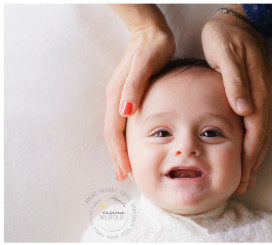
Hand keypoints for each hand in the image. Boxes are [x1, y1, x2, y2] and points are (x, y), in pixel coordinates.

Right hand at [104, 6, 174, 180]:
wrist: (151, 33)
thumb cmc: (151, 49)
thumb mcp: (145, 66)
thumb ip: (134, 88)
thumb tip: (125, 112)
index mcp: (117, 96)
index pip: (114, 133)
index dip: (119, 154)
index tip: (125, 173)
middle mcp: (115, 99)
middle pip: (112, 136)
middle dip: (117, 157)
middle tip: (124, 177)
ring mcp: (121, 97)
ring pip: (117, 131)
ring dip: (120, 150)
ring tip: (127, 167)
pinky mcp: (129, 95)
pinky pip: (124, 123)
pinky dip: (127, 138)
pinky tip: (134, 144)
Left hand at [202, 5, 271, 192]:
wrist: (237, 21)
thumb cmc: (226, 38)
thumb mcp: (227, 55)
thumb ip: (235, 83)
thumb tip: (244, 110)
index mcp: (255, 90)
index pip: (255, 131)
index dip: (249, 155)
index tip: (243, 175)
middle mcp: (261, 96)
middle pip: (261, 137)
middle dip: (253, 163)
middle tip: (245, 184)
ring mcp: (261, 95)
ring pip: (262, 133)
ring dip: (255, 156)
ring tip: (248, 174)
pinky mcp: (256, 93)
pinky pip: (258, 123)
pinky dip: (254, 141)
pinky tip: (247, 149)